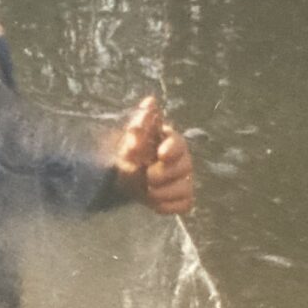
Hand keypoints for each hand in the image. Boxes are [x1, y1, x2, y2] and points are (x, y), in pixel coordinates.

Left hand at [113, 96, 195, 215]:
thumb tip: (150, 101)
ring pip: (185, 188)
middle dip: (163, 174)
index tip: (161, 154)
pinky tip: (153, 202)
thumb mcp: (129, 139)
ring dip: (163, 192)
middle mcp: (182, 160)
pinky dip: (167, 205)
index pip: (179, 143)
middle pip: (185, 167)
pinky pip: (184, 204)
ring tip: (147, 190)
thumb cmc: (128, 155)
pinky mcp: (182, 198)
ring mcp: (184, 180)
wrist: (122, 180)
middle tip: (147, 177)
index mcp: (170, 141)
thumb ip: (139, 124)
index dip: (173, 148)